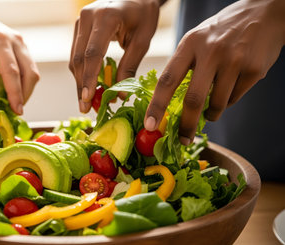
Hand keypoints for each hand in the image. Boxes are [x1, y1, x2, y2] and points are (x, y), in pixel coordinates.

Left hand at [0, 0, 39, 113]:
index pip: (11, 71)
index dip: (15, 93)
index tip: (16, 110)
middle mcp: (15, 40)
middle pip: (29, 73)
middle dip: (25, 94)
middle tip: (15, 111)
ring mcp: (22, 43)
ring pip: (32, 72)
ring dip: (26, 90)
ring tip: (13, 104)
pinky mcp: (23, 48)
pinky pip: (29, 69)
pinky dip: (23, 83)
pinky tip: (13, 93)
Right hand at [69, 0, 160, 112]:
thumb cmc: (143, 14)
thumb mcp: (142, 40)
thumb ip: (130, 66)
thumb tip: (119, 94)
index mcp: (105, 17)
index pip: (93, 54)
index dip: (89, 78)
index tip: (88, 98)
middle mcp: (86, 17)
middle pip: (79, 59)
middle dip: (82, 85)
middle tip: (86, 108)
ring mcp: (79, 21)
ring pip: (74, 58)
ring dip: (80, 81)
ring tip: (87, 102)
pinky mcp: (78, 28)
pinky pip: (76, 54)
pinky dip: (82, 72)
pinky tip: (88, 86)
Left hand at [145, 0, 284, 144]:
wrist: (265, 14)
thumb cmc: (222, 31)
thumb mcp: (197, 39)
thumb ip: (183, 65)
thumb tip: (168, 104)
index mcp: (190, 44)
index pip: (167, 80)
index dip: (156, 106)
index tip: (150, 125)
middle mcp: (211, 51)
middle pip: (193, 100)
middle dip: (186, 125)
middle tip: (183, 139)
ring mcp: (234, 60)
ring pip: (217, 104)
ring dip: (211, 114)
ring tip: (210, 110)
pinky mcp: (253, 70)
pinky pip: (235, 99)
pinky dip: (228, 101)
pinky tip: (230, 85)